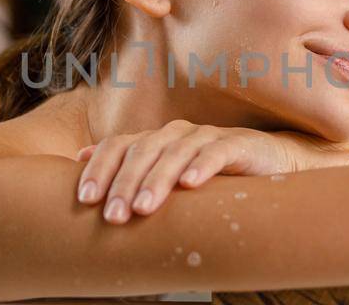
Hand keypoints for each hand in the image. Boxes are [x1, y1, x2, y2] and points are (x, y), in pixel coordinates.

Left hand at [75, 119, 309, 223]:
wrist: (270, 163)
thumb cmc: (212, 178)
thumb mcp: (169, 179)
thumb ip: (131, 172)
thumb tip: (79, 161)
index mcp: (156, 140)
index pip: (119, 145)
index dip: (99, 168)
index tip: (85, 199)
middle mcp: (177, 133)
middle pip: (142, 151)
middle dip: (124, 184)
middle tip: (113, 216)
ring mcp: (207, 136)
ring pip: (175, 153)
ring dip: (157, 181)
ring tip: (144, 209)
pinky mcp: (237, 144)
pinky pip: (216, 153)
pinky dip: (202, 167)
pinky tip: (190, 185)